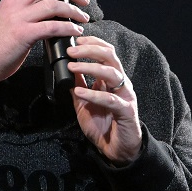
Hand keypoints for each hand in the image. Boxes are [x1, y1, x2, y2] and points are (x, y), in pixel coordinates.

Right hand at [0, 0, 88, 96]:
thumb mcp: (8, 17)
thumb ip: (24, 8)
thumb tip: (48, 6)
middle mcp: (15, 3)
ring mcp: (18, 18)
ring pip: (53, 5)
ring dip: (74, 11)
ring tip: (83, 18)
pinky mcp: (23, 34)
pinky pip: (52, 26)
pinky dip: (68, 28)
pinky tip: (75, 31)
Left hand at [67, 36, 141, 164]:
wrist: (116, 150)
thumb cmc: (102, 125)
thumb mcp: (83, 102)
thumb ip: (77, 84)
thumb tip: (65, 69)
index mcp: (112, 78)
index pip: (105, 52)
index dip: (92, 43)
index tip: (74, 40)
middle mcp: (120, 83)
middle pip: (110, 56)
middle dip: (90, 50)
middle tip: (71, 50)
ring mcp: (125, 96)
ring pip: (111, 73)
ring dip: (90, 67)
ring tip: (72, 66)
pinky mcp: (126, 111)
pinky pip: (110, 99)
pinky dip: (94, 93)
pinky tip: (80, 91)